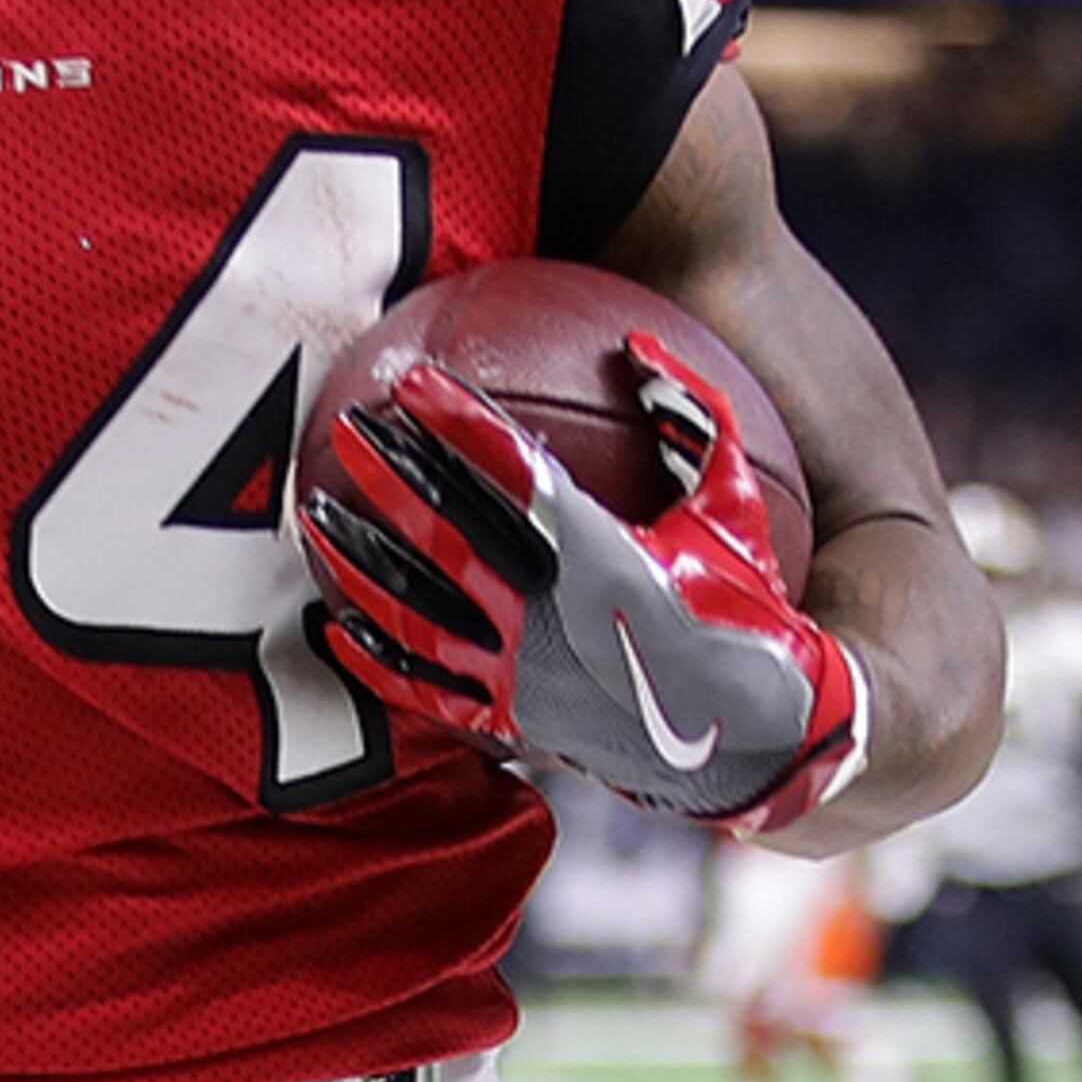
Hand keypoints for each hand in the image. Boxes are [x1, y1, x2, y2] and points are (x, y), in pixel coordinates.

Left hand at [297, 331, 862, 832]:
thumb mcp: (734, 508)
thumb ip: (696, 417)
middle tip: (350, 426)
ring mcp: (524, 675)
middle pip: (445, 532)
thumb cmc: (754, 611)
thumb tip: (640, 343)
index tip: (413, 383)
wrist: (763, 738)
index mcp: (603, 556)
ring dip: (360, 558)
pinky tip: (335, 623)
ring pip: (416, 611)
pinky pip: (425, 690)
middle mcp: (550, 615)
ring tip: (317, 514)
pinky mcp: (513, 723)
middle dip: (391, 475)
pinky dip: (375, 656)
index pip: (510, 473)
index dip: (455, 423)